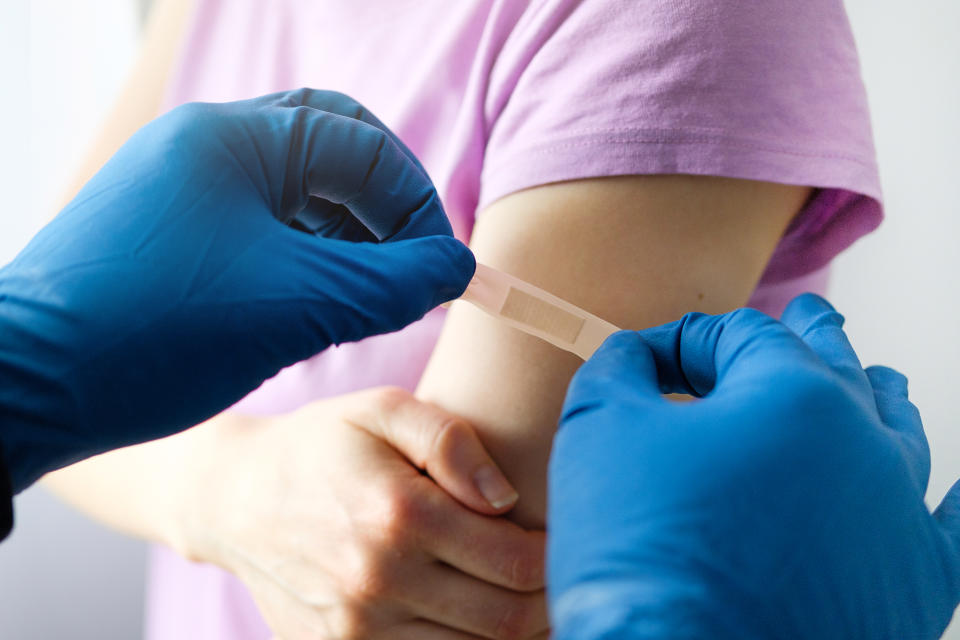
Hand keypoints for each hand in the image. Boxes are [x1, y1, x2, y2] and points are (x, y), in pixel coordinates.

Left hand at [0, 89, 474, 490]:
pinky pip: (259, 226)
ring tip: (370, 294)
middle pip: (329, 152)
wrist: (27, 386)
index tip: (442, 271)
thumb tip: (456, 268)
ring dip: (345, 236)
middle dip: (382, 207)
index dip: (416, 207)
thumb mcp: (295, 306)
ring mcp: (184, 188)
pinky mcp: (172, 233)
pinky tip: (319, 305)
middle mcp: (206, 148)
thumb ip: (390, 283)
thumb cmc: (155, 332)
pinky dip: (304, 257)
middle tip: (411, 262)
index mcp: (234, 139)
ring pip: (295, 192)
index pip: (362, 147)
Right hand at [179, 387, 548, 639]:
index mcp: (399, 515)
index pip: (517, 564)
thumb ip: (450, 441)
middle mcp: (379, 580)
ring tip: (515, 592)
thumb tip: (505, 497)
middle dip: (545, 601)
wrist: (234, 499)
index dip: (557, 558)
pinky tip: (468, 610)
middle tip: (551, 573)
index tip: (562, 540)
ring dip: (508, 628)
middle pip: (504, 620)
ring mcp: (356, 627)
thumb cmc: (319, 444)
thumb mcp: (381, 410)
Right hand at [548, 294, 959, 639]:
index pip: (745, 334)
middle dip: (810, 336)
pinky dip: (947, 501)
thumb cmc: (641, 551)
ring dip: (879, 397)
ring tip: (875, 378)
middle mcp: (866, 441)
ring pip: (899, 431)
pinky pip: (948, 526)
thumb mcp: (598, 428)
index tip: (662, 360)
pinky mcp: (914, 583)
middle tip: (808, 315)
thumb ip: (621, 367)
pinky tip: (949, 490)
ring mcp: (899, 514)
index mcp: (795, 393)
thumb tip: (638, 353)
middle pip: (838, 365)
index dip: (694, 338)